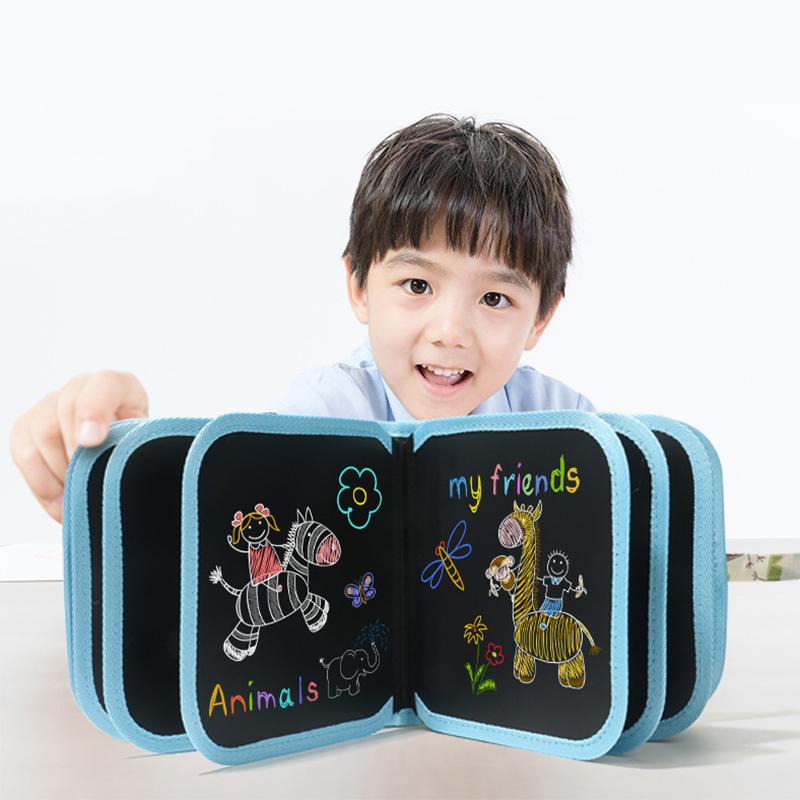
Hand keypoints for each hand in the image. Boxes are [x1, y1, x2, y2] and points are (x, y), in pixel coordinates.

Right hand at [9, 370, 148, 522]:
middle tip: (91, 484)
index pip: (105, 384)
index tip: (92, 442)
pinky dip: (42, 482)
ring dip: (62, 471)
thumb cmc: (140, 452)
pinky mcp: (28, 428)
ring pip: (42, 432)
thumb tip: (124, 467)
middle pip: (66, 408)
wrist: (121, 460)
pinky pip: (25, 453)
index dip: (95, 410)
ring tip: (82, 497)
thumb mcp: (149, 447)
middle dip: (77, 453)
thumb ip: (138, 449)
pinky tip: (61, 501)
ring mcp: (51, 405)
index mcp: (122, 387)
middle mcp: (83, 387)